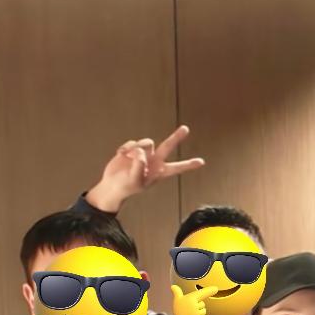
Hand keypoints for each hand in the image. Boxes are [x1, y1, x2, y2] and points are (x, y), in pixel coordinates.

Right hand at [86, 125, 204, 212]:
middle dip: (176, 137)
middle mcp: (155, 160)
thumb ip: (139, 167)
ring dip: (137, 148)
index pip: (176, 168)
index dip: (188, 165)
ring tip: (128, 157)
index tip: (201, 162)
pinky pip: (132, 143)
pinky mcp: (133, 148)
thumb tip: (141, 153)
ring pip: (146, 142)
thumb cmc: (127, 186)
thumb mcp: (135, 181)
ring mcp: (144, 153)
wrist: (113, 183)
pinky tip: (122, 155)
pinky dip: (126, 148)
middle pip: (167, 146)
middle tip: (186, 128)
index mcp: (160, 172)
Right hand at [171, 283, 218, 314]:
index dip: (209, 290)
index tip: (216, 288)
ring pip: (204, 311)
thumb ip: (177, 292)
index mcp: (191, 298)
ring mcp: (196, 313)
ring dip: (199, 312)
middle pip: (203, 304)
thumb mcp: (178, 298)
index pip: (202, 293)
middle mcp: (194, 305)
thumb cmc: (178, 307)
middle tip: (190, 308)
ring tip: (192, 313)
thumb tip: (172, 286)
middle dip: (198, 306)